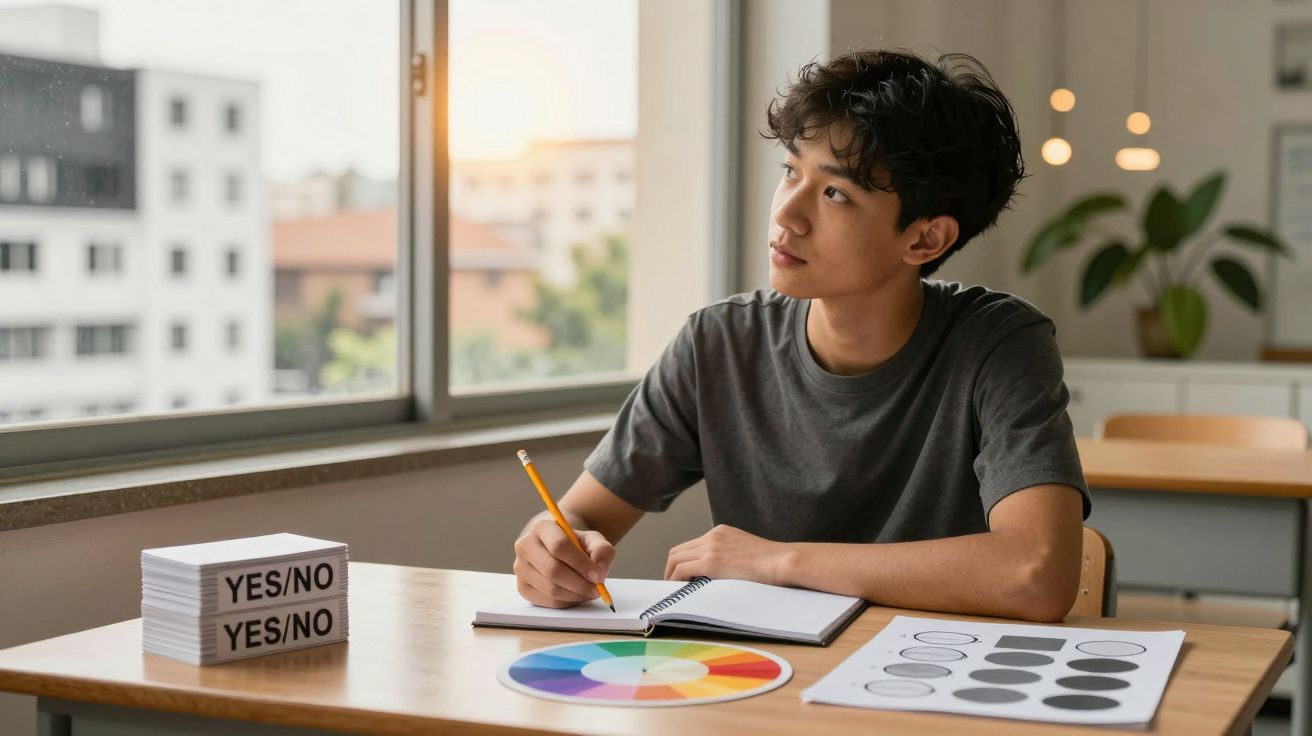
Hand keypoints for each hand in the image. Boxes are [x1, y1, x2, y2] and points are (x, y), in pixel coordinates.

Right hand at [513, 516, 615, 607]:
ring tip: (589, 591)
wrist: (557, 547)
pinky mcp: (522, 587)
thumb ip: (602, 550)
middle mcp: (525, 546)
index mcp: (541, 527)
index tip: (597, 575)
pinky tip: (576, 595)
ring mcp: (521, 568)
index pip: (558, 546)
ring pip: (550, 589)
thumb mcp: (592, 539)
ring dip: (575, 595)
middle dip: (579, 584)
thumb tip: (599, 571)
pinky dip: (567, 602)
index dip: (580, 563)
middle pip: (552, 570)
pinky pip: (547, 602)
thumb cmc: (575, 544)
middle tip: (597, 589)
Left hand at [664, 524, 791, 584]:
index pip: (692, 545)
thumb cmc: (773, 562)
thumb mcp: (747, 551)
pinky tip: (678, 590)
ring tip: (673, 590)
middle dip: (671, 567)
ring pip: (676, 558)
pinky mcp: (712, 562)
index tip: (682, 576)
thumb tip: (724, 573)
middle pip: (678, 550)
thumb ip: (731, 556)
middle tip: (672, 584)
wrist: (782, 561)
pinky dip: (675, 580)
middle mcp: (713, 535)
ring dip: (670, 574)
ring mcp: (711, 547)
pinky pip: (682, 569)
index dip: (683, 561)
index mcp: (721, 532)